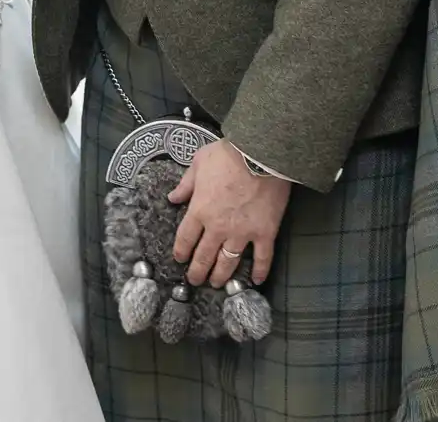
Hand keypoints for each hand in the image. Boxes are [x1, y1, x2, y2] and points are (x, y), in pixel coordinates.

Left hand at [170, 139, 292, 287]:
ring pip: (228, 262)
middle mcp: (218, 227)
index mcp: (199, 210)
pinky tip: (256, 281)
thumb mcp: (199, 163)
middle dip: (197, 271)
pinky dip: (260, 272)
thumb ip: (186, 184)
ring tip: (216, 284)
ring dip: (220, 276)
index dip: (181, 252)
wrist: (261, 154)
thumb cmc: (228, 155)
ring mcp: (242, 233)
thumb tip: (173, 197)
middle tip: (195, 280)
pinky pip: (262, 258)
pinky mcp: (265, 233)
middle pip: (204, 256)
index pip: (185, 238)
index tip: (180, 259)